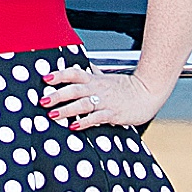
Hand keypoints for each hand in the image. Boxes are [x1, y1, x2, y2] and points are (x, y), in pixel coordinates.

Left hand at [39, 65, 168, 130]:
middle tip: (43, 100)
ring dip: (67, 109)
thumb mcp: (106, 76)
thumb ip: (91, 72)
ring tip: (53, 114)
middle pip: (75, 89)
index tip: (46, 78)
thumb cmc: (126, 86)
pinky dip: (85, 122)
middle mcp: (97, 89)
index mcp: (94, 79)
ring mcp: (105, 101)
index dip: (60, 75)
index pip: (74, 73)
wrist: (148, 92)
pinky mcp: (113, 114)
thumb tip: (78, 65)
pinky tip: (74, 126)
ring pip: (83, 104)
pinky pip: (97, 118)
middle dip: (58, 95)